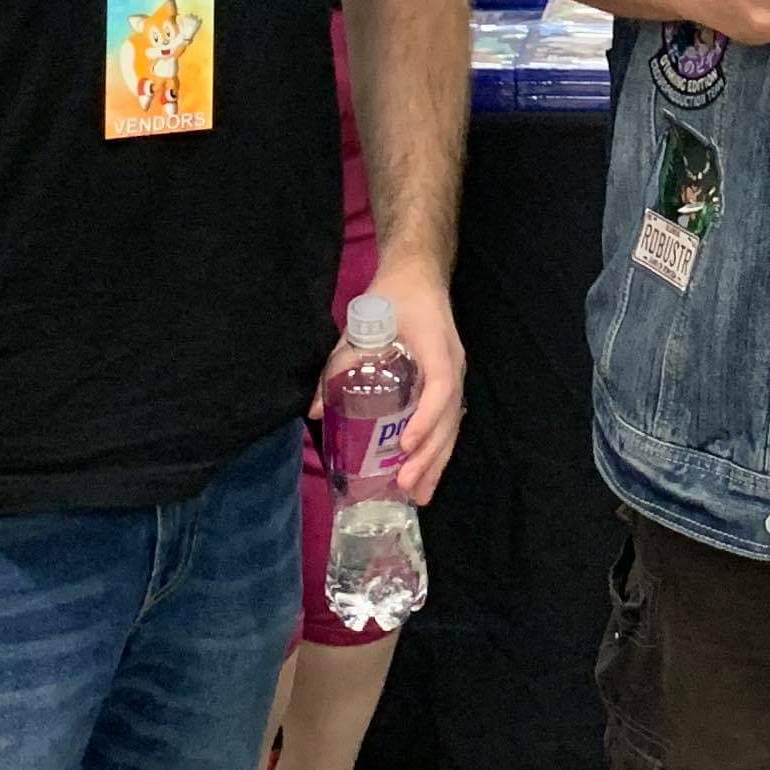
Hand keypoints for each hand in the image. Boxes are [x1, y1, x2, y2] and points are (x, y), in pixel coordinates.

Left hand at [318, 268, 468, 504]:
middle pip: (451, 417)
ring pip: (453, 424)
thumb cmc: (394, 295)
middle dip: (431, 455)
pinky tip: (426, 471)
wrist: (419, 274)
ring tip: (422, 495)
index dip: (425, 419)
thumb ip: (340, 364)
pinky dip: (438, 447)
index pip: (439, 388)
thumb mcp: (362, 324)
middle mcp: (453, 366)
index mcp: (438, 348)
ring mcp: (454, 374)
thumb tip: (314, 409)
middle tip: (410, 487)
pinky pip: (449, 420)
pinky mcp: (448, 381)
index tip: (405, 444)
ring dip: (437, 460)